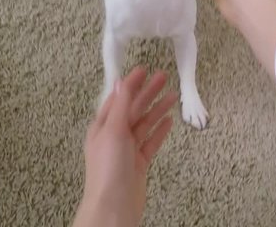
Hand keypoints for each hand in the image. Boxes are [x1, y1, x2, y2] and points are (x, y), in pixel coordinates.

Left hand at [73, 67, 176, 226]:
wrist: (114, 206)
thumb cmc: (108, 168)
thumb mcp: (113, 131)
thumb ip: (119, 106)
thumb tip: (121, 82)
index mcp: (103, 126)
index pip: (118, 98)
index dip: (131, 84)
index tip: (143, 69)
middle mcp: (114, 136)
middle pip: (133, 108)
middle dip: (148, 92)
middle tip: (164, 76)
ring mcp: (127, 149)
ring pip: (145, 124)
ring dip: (157, 109)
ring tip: (173, 95)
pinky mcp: (139, 162)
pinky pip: (151, 141)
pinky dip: (160, 130)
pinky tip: (169, 120)